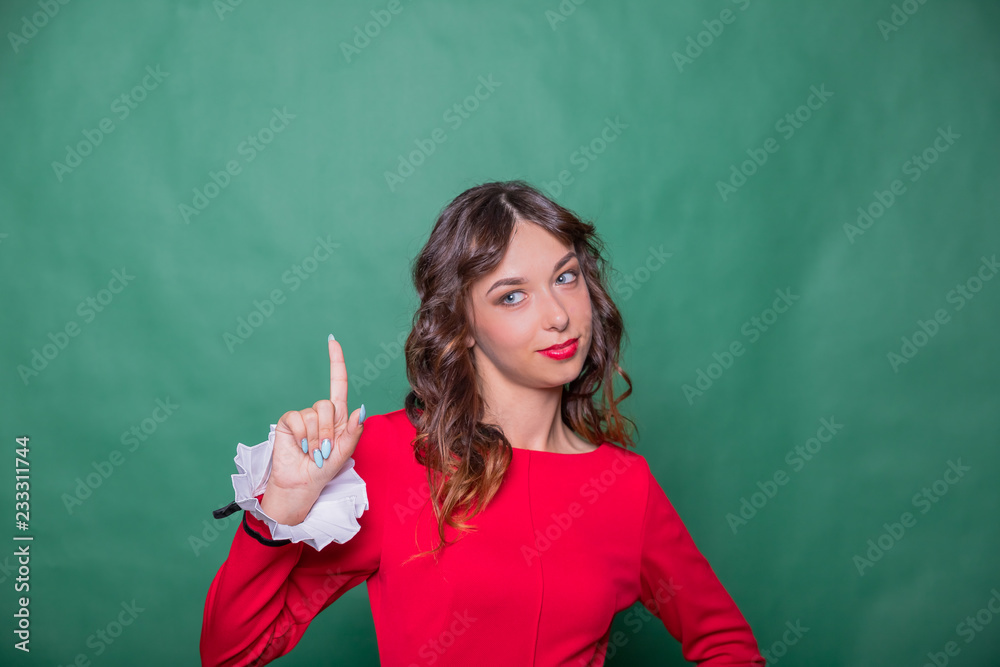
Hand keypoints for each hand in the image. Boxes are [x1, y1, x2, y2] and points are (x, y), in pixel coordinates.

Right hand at [260, 335, 365, 524]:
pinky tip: (301, 448)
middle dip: (329, 431)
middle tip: (325, 451)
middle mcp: (320, 412)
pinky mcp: (288, 422)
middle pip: (328, 405)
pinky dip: (303, 436)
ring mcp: (303, 416)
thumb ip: (354, 430)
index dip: (336, 362)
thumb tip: (360, 408)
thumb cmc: (324, 469)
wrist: (302, 483)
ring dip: (316, 438)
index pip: (337, 383)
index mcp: (338, 416)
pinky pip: (298, 419)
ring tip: (313, 452)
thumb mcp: (346, 451)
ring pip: (314, 414)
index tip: (332, 341)